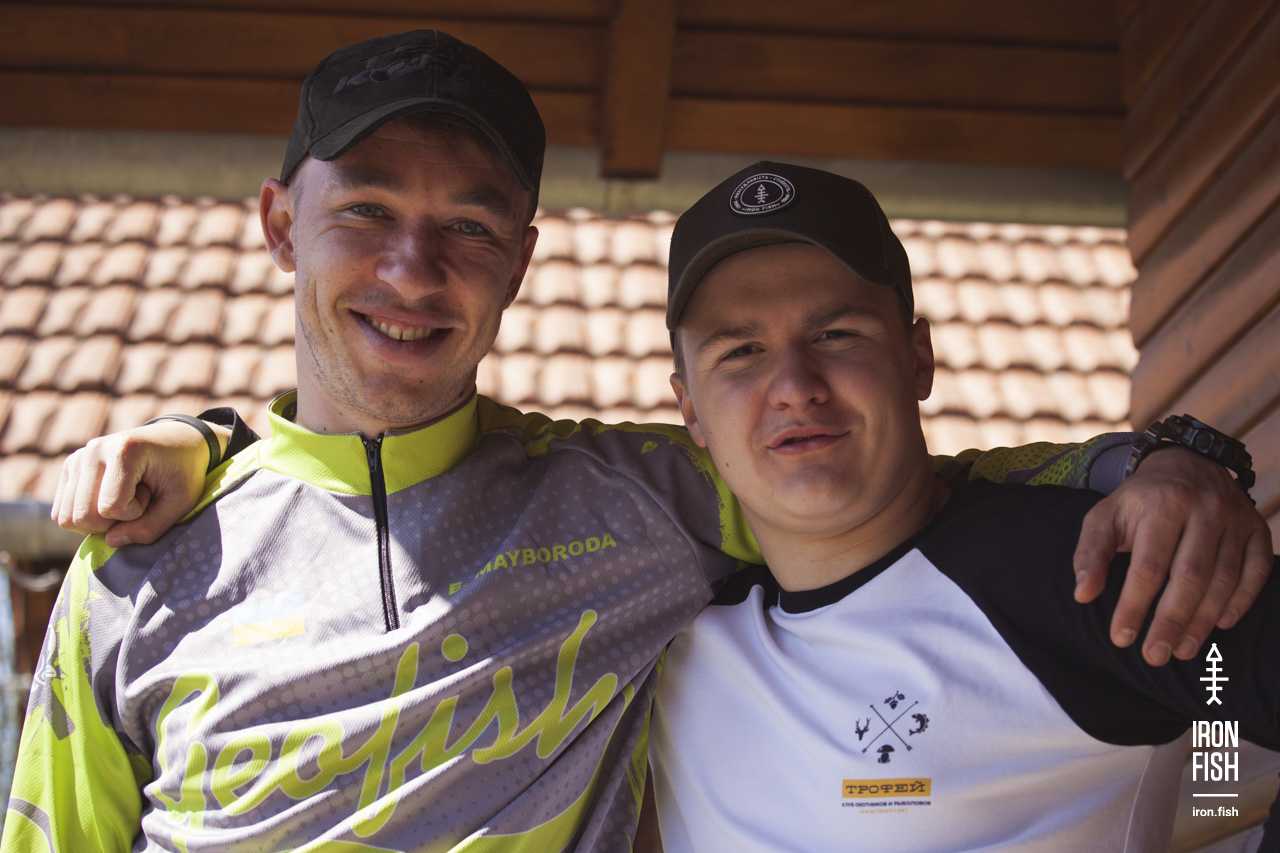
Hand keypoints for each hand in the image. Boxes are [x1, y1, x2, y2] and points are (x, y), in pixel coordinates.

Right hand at [51, 420, 227, 546]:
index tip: (151, 493)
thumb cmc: (183, 472)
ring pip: (67, 517)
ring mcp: (77, 457)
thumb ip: (150, 527)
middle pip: (82, 516)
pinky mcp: (69, 467)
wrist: (177, 442)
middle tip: (138, 498)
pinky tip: (110, 497)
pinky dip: (86, 516)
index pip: (111, 508)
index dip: (134, 514)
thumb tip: (110, 542)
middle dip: (114, 521)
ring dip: (100, 519)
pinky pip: (62, 512)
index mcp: (124, 451)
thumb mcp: (180, 502)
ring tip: (125, 496)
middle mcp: (94, 450)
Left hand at [1073, 447, 1272, 665]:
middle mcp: (1205, 507)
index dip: (1135, 605)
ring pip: (1224, 577)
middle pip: (1190, 575)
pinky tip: (1221, 624)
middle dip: (1171, 621)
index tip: (1121, 638)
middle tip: (1155, 656)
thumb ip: (1091, 554)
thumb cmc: (1139, 501)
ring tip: (1183, 650)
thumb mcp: (1105, 517)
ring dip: (1204, 619)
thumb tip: (1082, 595)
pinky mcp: (1257, 528)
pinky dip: (1242, 599)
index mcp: (1163, 502)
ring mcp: (1236, 517)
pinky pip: (1257, 569)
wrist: (1186, 464)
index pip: (1148, 565)